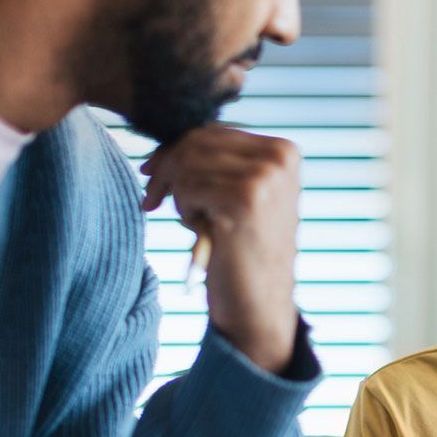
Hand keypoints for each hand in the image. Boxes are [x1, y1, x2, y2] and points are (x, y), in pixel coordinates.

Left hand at [140, 125, 301, 373]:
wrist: (259, 304)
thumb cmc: (243, 251)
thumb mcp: (241, 196)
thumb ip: (219, 163)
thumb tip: (164, 145)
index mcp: (285, 150)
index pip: (213, 131)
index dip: (175, 152)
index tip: (151, 176)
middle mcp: (281, 157)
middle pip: (197, 140)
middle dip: (166, 170)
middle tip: (151, 201)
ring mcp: (267, 176)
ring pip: (188, 161)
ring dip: (178, 194)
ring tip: (194, 223)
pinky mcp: (246, 198)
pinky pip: (188, 185)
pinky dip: (183, 209)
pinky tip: (200, 231)